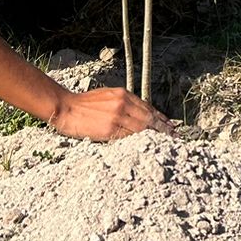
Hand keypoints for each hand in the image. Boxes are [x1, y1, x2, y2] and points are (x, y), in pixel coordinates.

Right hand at [50, 87, 174, 140]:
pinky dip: (139, 141)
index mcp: (123, 95)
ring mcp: (117, 117)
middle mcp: (123, 104)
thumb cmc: (84, 103)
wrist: (66, 108)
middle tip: (174, 135)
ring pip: (142, 128)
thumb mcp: (108, 96)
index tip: (170, 124)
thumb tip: (139, 113)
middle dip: (163, 127)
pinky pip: (128, 137)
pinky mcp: (110, 130)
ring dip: (155, 135)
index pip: (147, 107)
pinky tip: (146, 146)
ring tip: (166, 141)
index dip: (160, 117)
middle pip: (149, 117)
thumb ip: (124, 103)